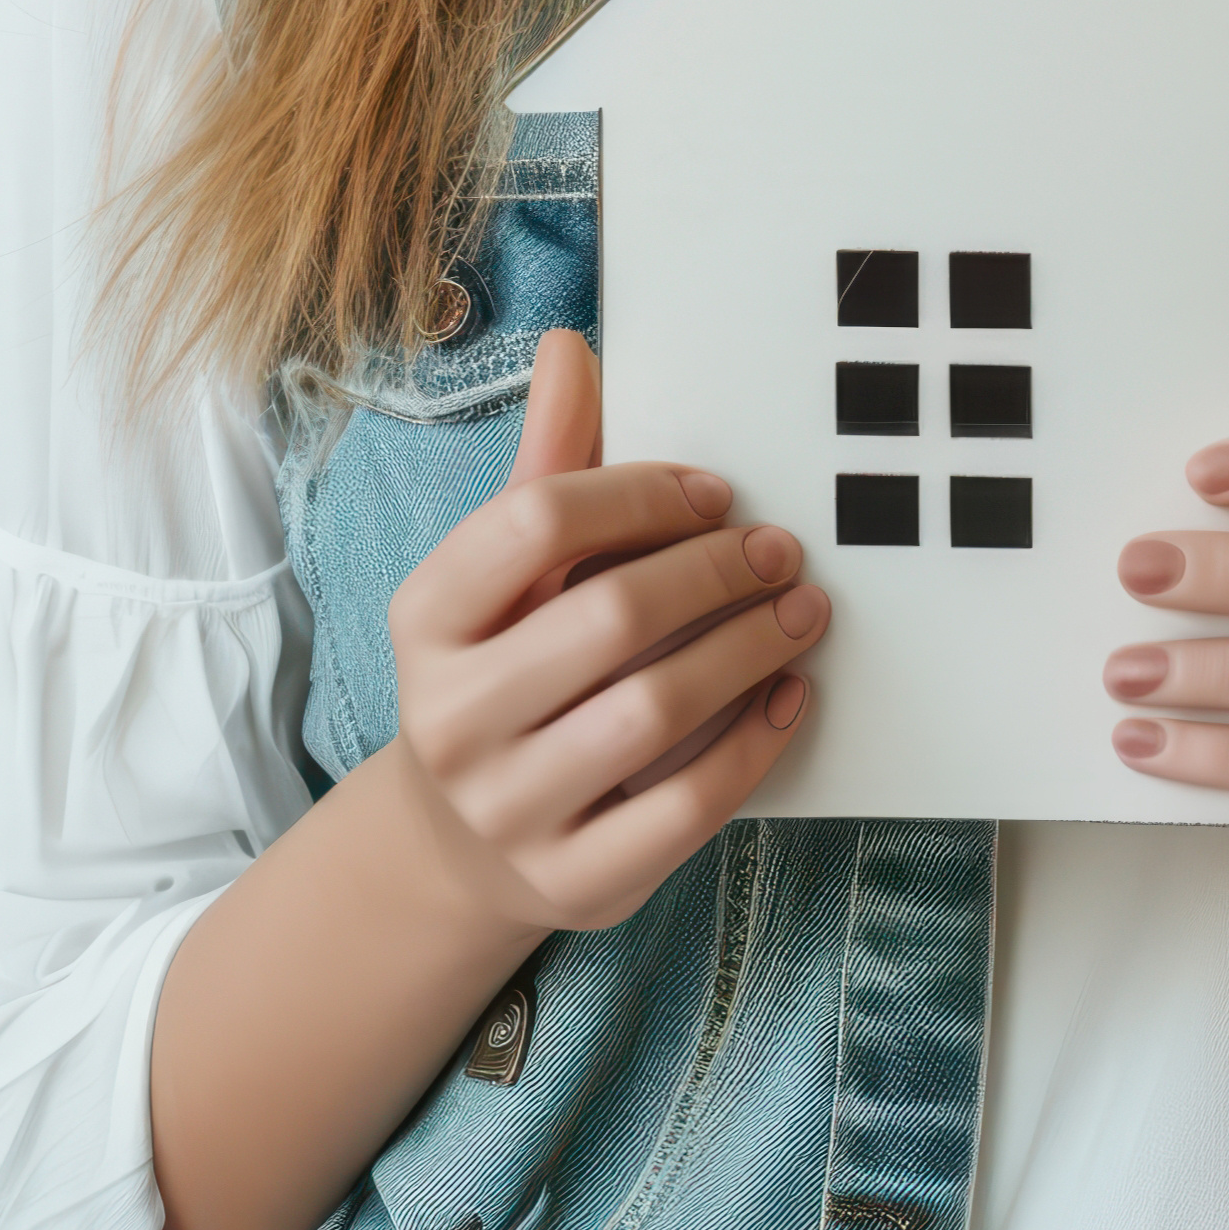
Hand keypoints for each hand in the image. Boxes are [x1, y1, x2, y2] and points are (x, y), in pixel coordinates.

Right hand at [361, 327, 817, 936]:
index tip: (714, 493)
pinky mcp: (573, 882)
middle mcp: (450, 717)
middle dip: (717, 573)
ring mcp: (507, 809)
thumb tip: (574, 347)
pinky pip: (686, 808)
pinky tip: (788, 696)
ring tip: (802, 612)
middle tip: (783, 551)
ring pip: (654, 715)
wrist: (459, 842)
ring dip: (748, 651)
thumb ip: (548, 465)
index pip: (534, 524)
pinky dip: (754, 746)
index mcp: (426, 619)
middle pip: (609, 618)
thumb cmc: (504, 671)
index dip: (640, 494)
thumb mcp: (504, 575)